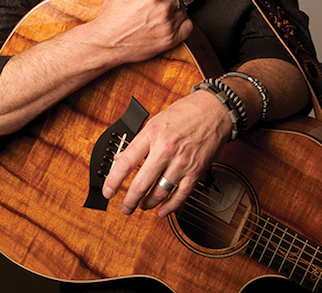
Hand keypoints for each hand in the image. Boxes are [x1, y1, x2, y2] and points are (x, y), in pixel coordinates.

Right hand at [89, 0, 192, 65]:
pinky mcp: (170, 40)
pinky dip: (182, 23)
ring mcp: (167, 26)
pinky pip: (188, 27)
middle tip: (152, 6)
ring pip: (182, 10)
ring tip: (157, 16)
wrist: (106, 42)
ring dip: (173, 11)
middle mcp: (162, 9)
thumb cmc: (111, 15)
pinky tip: (169, 23)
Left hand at [101, 88, 233, 217]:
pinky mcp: (196, 171)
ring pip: (160, 193)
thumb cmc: (185, 113)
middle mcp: (165, 149)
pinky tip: (162, 210)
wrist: (214, 110)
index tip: (107, 191)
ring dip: (147, 204)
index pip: (126, 162)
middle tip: (124, 207)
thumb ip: (139, 142)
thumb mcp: (155, 121)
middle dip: (129, 200)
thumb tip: (121, 159)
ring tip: (141, 206)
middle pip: (141, 183)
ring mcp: (181, 162)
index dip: (113, 180)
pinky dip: (170, 207)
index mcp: (152, 134)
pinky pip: (180, 195)